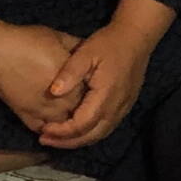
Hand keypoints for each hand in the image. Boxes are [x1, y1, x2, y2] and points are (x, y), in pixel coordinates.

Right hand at [0, 18, 81, 131]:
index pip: (91, 94)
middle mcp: (63, 102)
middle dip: (80, 107)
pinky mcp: (26, 116)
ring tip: (65, 112)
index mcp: (74, 83)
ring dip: (65, 121)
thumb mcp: (59, 38)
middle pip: (79, 112)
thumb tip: (87, 50)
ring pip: (62, 126)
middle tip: (77, 99)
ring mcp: (44, 112)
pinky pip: (40, 128)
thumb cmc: (29, 42)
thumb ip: (77, 47)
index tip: (90, 84)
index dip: (92, 90)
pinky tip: (48, 123)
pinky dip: (46, 128)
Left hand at [39, 27, 153, 149]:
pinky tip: (75, 130)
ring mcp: (123, 109)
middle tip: (45, 139)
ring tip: (56, 139)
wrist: (136, 38)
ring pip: (99, 135)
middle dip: (67, 142)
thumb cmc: (109, 43)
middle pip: (91, 136)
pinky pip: (106, 128)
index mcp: (105, 95)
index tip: (43, 130)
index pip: (82, 124)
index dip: (62, 131)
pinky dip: (89, 134)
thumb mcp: (86, 52)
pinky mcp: (124, 107)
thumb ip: (70, 73)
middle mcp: (116, 107)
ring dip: (78, 140)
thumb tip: (53, 92)